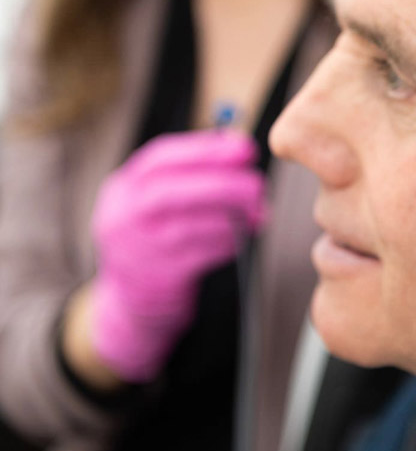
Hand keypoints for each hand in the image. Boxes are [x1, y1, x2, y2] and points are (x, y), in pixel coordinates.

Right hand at [90, 130, 265, 381]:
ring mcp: (138, 250)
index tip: (244, 148)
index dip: (205, 150)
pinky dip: (227, 242)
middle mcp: (122, 217)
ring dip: (232, 216)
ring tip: (258, 212)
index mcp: (122, 189)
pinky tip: (242, 236)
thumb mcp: (153, 203)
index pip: (161, 158)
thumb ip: (186, 176)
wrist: (132, 303)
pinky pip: (201, 256)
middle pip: (173, 191)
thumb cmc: (154, 242)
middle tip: (257, 184)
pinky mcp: (160, 278)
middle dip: (222, 183)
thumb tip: (235, 147)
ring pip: (190, 226)